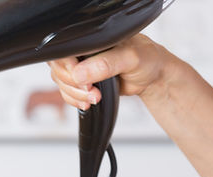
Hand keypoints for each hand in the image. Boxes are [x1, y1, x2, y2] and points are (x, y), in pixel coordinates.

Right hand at [46, 33, 172, 109]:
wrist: (153, 77)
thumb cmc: (146, 60)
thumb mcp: (130, 58)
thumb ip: (106, 64)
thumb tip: (80, 73)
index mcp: (92, 39)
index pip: (65, 51)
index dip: (69, 68)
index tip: (84, 80)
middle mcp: (83, 51)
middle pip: (59, 69)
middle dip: (74, 85)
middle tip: (92, 91)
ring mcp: (82, 67)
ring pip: (62, 82)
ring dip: (75, 95)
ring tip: (95, 98)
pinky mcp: (83, 82)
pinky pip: (67, 92)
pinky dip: (75, 100)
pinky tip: (88, 102)